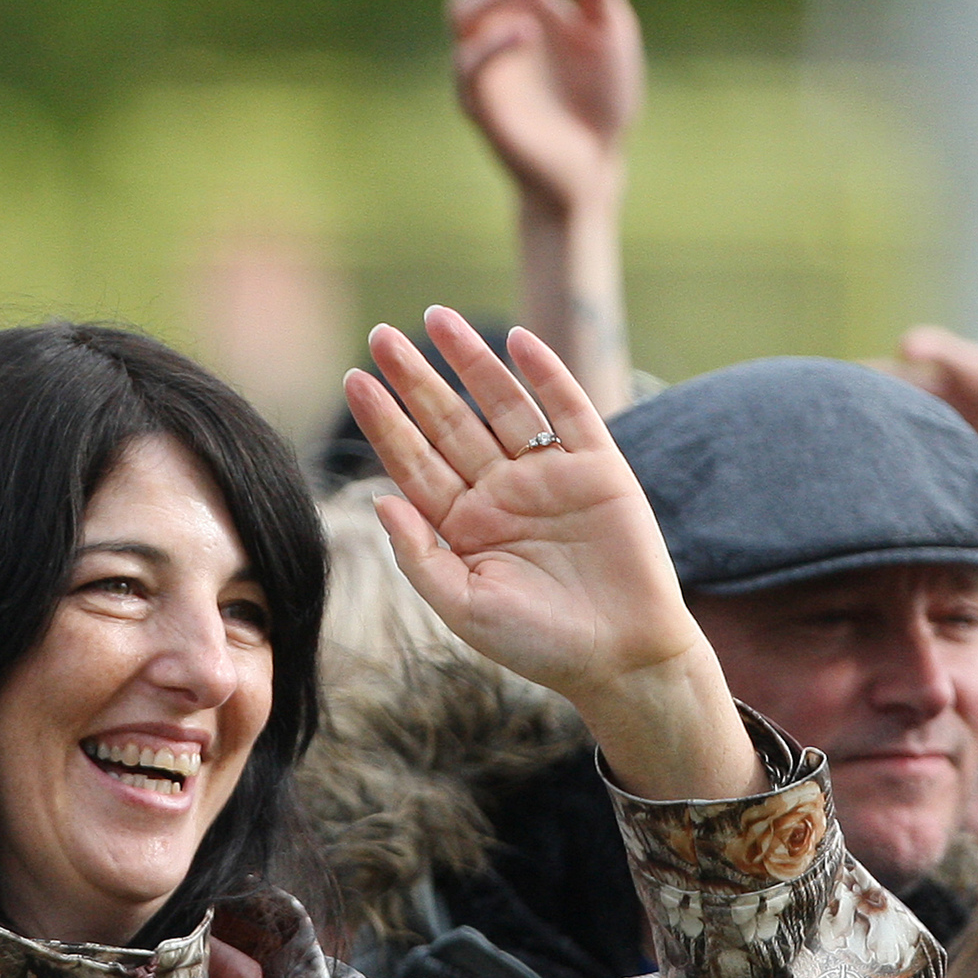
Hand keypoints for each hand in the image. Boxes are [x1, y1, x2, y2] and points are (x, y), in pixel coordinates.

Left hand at [343, 307, 757, 801]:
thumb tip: (381, 499)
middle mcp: (501, 493)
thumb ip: (420, 556)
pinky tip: (517, 341)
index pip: (414, 462)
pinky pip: (568, 410)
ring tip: (437, 318)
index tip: (354, 380)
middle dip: (416, 379)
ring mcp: (548, 476)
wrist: (622, 659)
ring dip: (471, 361)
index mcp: (463, 526)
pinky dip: (545, 374)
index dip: (385, 421)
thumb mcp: (465, 608)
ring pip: (502, 405)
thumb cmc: (540, 645)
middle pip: (449, 423)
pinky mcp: (598, 468)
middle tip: (381, 335)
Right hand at [450, 0, 642, 220]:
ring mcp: (483, 66)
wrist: (596, 165)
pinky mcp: (481, 105)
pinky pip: (468, 67)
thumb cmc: (601, 98)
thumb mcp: (612, 31)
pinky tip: (530, 30)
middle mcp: (493, 27)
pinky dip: (493, 43)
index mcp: (520, 3)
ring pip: (459, 12)